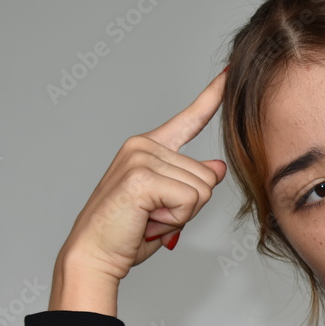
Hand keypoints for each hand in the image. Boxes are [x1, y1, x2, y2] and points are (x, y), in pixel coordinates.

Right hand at [49, 69, 228, 312]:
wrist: (94, 253)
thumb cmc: (126, 232)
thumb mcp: (169, 204)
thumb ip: (191, 182)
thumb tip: (218, 167)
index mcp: (148, 147)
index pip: (189, 118)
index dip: (213, 96)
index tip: (230, 72)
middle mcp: (143, 146)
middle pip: (207, 175)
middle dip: (188, 205)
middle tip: (153, 214)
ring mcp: (141, 158)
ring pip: (202, 189)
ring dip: (181, 214)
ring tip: (148, 217)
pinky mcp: (142, 177)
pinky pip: (191, 200)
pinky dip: (176, 219)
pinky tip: (148, 219)